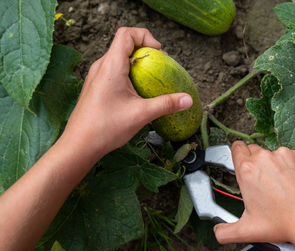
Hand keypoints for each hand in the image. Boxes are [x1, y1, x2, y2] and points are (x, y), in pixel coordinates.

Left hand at [61, 27, 192, 158]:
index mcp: (111, 66)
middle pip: (124, 44)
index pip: (126, 33)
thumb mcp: (141, 114)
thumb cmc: (106, 127)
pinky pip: (114, 71)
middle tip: (159, 68)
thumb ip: (166, 104)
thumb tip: (188, 99)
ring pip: (119, 58)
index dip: (145, 36)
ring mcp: (96, 76)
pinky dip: (129, 74)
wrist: (79, 145)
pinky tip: (136, 93)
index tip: (159, 54)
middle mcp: (101, 66)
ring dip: (137, 63)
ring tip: (150, 81)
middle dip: (145, 51)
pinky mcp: (96, 87)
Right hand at [214, 141, 294, 250]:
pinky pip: (288, 155)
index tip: (240, 161)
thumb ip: (225, 231)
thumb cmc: (284, 223)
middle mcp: (264, 159)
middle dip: (253, 162)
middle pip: (253, 150)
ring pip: (271, 153)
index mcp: (247, 170)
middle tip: (259, 181)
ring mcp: (283, 156)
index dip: (237, 154)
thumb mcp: (247, 231)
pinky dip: (288, 165)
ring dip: (272, 164)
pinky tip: (291, 182)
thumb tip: (219, 232)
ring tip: (278, 185)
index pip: (235, 147)